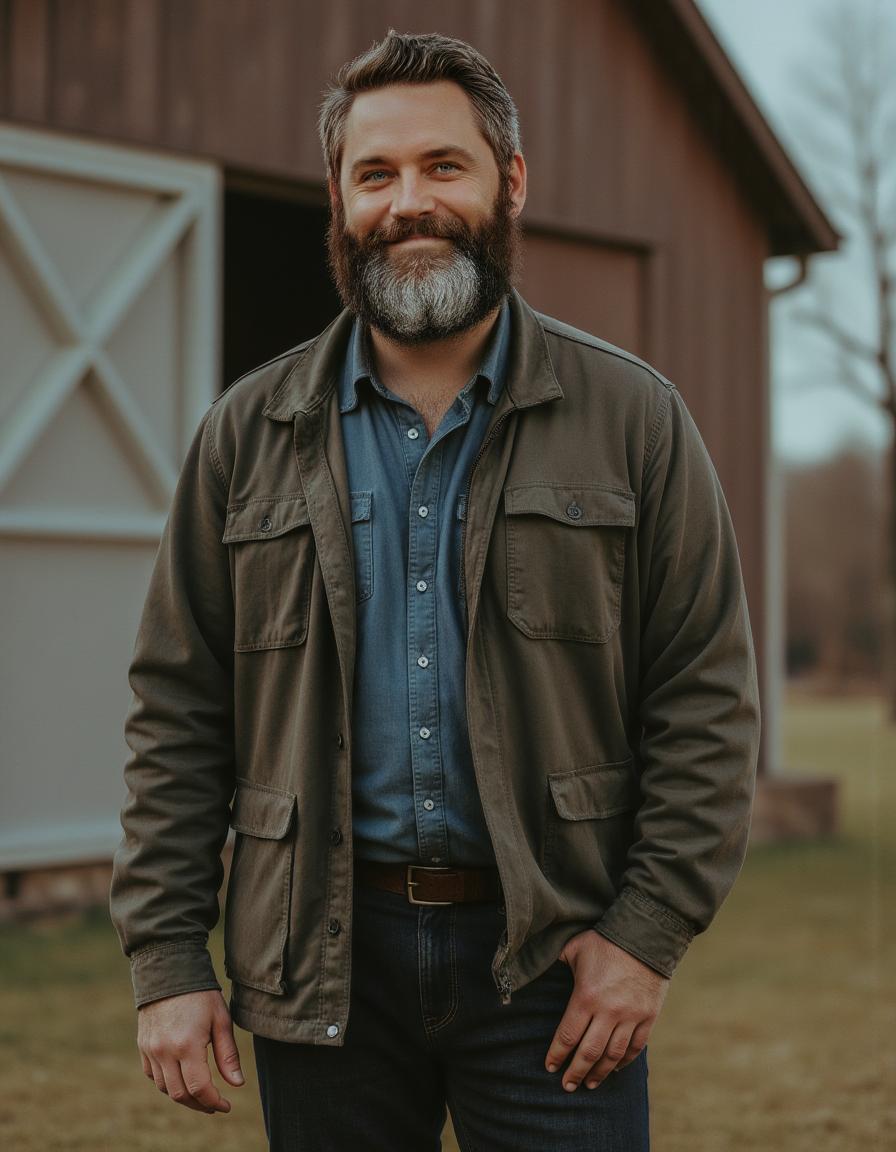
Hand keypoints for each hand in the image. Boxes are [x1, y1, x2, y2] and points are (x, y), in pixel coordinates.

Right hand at [137, 989, 243, 1114]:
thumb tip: (237, 1084)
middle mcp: (165, 1051)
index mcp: (187, 1045)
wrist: (170, 970)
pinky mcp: (143, 1046)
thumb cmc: (201, 994)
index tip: (226, 1106)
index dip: (214, 1102)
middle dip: (199, 1104)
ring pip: (165, 1088)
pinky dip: (167, 1083)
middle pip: (180, 1095)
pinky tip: (182, 1078)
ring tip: (201, 1093)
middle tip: (215, 1104)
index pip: (200, 1088)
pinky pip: (153, 1075)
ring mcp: (151, 1050)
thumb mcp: (221, 1020)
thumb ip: (228, 1054)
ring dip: (183, 1096)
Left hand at [544, 929, 669, 1091]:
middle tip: (567, 1086)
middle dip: (576, 1072)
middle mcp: (609, 1011)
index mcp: (586, 996)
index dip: (557, 1054)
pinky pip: (636, 1047)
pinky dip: (625, 1061)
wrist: (645, 935)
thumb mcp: (574, 948)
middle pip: (589, 1052)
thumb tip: (535, 967)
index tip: (550, 1067)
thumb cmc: (604, 940)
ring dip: (600, 1072)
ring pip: (613, 1055)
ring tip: (590, 1084)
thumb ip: (557, 962)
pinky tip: (615, 1069)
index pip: (568, 1035)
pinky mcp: (648, 1017)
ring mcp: (630, 1016)